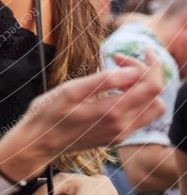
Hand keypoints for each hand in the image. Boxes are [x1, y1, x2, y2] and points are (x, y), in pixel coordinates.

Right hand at [0, 51, 164, 181]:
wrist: (38, 142)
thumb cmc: (49, 113)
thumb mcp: (72, 90)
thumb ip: (104, 80)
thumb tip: (133, 70)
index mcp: (113, 112)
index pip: (152, 86)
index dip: (146, 63)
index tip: (124, 52)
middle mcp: (123, 126)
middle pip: (156, 96)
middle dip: (144, 72)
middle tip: (118, 59)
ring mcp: (121, 134)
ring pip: (152, 109)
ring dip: (142, 87)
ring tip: (118, 73)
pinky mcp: (116, 137)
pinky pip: (140, 117)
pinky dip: (135, 98)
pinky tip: (113, 89)